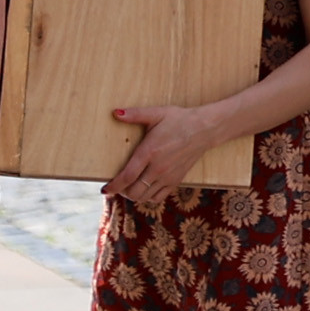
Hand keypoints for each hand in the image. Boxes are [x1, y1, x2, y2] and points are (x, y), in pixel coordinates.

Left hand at [102, 100, 233, 204]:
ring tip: (129, 188)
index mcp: (149, 152)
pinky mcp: (176, 180)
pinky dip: (149, 197)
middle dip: (121, 192)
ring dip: (134, 196)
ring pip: (145, 197)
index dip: (114, 186)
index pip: (127, 176)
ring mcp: (168, 176)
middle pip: (134, 192)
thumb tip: (115, 113)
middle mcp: (158, 168)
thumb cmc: (180, 120)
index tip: (105, 190)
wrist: (205, 129)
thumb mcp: (157, 113)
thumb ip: (135, 114)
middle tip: (116, 187)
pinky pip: (158, 197)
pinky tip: (145, 189)